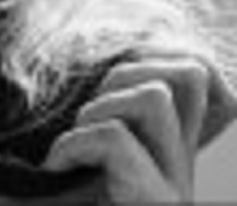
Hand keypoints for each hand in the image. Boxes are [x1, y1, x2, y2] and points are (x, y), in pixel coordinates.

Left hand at [42, 53, 236, 202]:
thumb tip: (99, 59)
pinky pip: (115, 139)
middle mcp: (181, 167)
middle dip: (126, 74)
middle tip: (87, 118)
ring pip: (156, 98)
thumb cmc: (51, 194)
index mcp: (165, 147)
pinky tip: (55, 169)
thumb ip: (100, 107)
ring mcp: (174, 191)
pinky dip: (72, 143)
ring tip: (75, 144)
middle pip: (191, 74)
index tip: (106, 82)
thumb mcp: (77, 140)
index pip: (201, 81)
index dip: (160, 59)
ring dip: (100, 108)